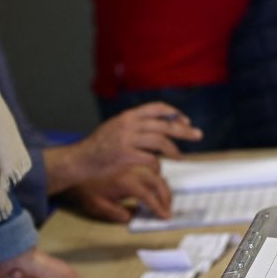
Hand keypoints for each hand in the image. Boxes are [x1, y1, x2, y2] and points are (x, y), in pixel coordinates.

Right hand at [47, 103, 200, 191]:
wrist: (78, 160)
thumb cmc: (98, 146)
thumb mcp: (116, 127)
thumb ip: (134, 124)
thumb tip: (159, 125)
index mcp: (128, 116)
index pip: (157, 108)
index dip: (174, 113)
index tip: (185, 120)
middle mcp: (129, 124)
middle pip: (164, 125)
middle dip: (184, 130)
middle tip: (198, 135)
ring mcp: (127, 139)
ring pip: (161, 141)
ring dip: (174, 150)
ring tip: (181, 157)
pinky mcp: (125, 155)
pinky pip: (150, 159)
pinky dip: (158, 164)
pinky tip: (160, 169)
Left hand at [64, 166, 172, 222]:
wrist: (77, 167)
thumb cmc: (86, 188)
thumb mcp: (97, 205)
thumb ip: (115, 213)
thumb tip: (131, 217)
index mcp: (126, 183)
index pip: (148, 196)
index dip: (159, 207)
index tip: (165, 216)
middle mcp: (133, 171)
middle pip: (159, 182)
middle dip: (167, 197)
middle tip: (168, 208)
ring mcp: (134, 165)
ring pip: (157, 174)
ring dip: (164, 186)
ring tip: (165, 198)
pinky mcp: (133, 160)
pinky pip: (151, 167)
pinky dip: (157, 176)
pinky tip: (155, 185)